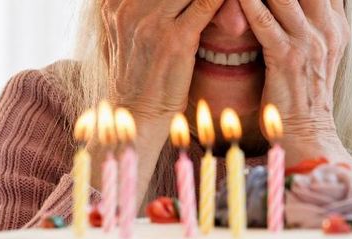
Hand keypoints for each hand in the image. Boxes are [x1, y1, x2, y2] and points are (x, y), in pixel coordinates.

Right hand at [89, 0, 223, 198]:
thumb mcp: (128, 30)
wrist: (138, 114)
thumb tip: (167, 1)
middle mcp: (129, 7)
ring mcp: (152, 23)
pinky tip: (236, 1)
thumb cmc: (139, 72)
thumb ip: (140, 6)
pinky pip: (206, 4)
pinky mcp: (176, 41)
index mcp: (115, 3)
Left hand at [238, 0, 349, 165]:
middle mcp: (327, 29)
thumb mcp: (319, 52)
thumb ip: (314, 22)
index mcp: (337, 25)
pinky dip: (249, 3)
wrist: (308, 131)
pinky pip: (265, 21)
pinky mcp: (287, 58)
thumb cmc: (305, 92)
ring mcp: (309, 43)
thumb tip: (295, 4)